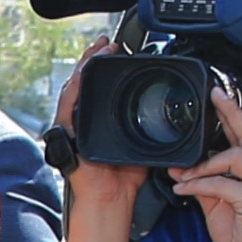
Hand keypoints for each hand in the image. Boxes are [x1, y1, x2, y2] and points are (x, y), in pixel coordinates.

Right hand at [53, 49, 146, 216]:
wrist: (112, 198)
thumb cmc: (126, 179)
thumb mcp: (146, 144)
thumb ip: (154, 128)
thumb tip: (174, 116)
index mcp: (102, 120)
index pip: (102, 86)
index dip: (108, 66)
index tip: (119, 50)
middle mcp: (85, 119)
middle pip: (87, 82)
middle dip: (95, 59)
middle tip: (108, 43)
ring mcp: (74, 125)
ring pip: (76, 88)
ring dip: (85, 66)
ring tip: (97, 50)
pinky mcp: (67, 133)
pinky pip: (68, 106)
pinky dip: (75, 88)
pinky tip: (82, 73)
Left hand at [171, 83, 241, 241]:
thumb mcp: (221, 206)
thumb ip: (206, 184)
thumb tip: (181, 168)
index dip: (236, 115)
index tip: (220, 96)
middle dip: (227, 117)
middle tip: (210, 103)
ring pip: (234, 157)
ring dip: (204, 166)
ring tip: (186, 178)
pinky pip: (223, 183)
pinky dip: (200, 185)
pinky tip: (184, 190)